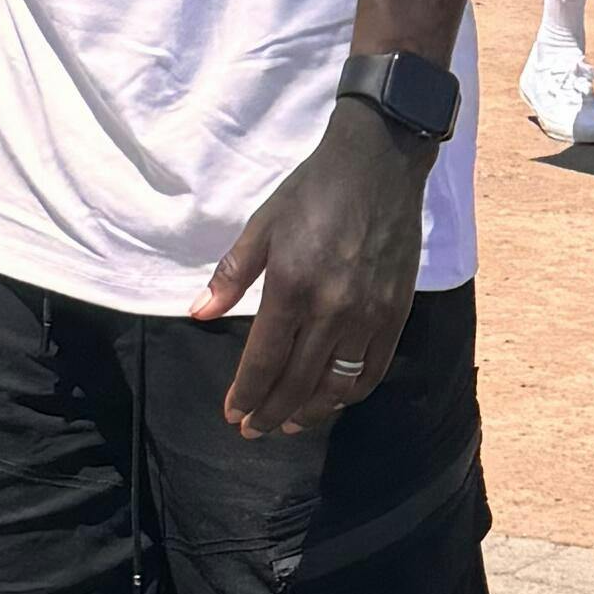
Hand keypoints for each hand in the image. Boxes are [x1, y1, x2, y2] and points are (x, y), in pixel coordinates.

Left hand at [196, 100, 425, 439]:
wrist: (378, 164)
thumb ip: (231, 275)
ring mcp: (368, 316)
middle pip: (297, 383)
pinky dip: (349, 394)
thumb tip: (198, 313)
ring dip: (309, 413)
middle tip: (252, 430)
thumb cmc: (312, 191)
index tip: (233, 413)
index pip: (264, 360)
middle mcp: (331, 310)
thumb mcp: (263, 225)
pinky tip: (331, 399)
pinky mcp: (395, 315)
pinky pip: (371, 371)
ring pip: (335, 386)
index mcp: (291, 287)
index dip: (246, 394)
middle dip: (270, 413)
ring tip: (288, 424)